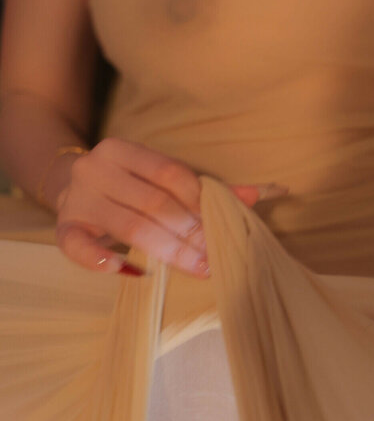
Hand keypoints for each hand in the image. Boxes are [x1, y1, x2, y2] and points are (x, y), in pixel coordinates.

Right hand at [53, 136, 288, 277]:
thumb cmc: (128, 186)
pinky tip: (129, 270)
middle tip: (215, 256)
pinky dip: (101, 260)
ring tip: (196, 267)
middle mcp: (95, 168)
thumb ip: (206, 188)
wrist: (67, 185)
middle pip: (152, 202)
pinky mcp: (63, 227)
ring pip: (127, 226)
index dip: (199, 201)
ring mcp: (76, 198)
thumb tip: (263, 193)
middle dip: (189, 231)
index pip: (169, 173)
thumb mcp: (160, 179)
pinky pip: (77, 246)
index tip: (221, 227)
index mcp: (122, 150)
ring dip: (166, 249)